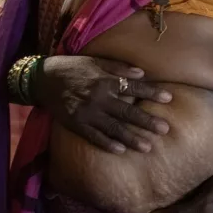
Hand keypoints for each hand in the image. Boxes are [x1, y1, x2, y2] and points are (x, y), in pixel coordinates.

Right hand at [35, 55, 171, 152]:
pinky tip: (121, 150)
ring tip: (148, 147)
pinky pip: (93, 136)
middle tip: (165, 129)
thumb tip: (142, 74)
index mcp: (105, 81)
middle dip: (146, 121)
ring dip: (131, 138)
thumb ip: (119, 68)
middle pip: (126, 111)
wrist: (43, 79)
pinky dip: (106, 143)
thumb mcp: (96, 61)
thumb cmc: (75, 68)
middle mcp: (97, 98)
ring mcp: (86, 112)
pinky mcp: (75, 123)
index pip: (133, 88)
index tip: (169, 98)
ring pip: (112, 128)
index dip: (151, 92)